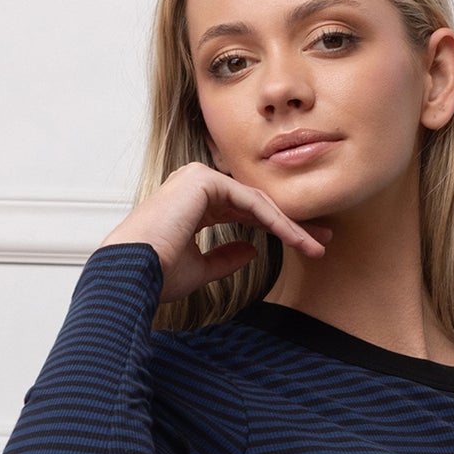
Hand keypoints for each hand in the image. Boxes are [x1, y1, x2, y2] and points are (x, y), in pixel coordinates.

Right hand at [98, 161, 329, 303]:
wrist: (131, 273)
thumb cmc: (156, 275)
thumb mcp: (201, 268)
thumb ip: (225, 257)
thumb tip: (252, 252)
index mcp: (192, 204)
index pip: (244, 212)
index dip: (276, 229)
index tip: (305, 246)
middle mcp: (195, 185)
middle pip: (256, 203)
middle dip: (292, 224)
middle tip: (322, 240)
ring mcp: (198, 178)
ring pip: (257, 202)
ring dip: (290, 225)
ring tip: (316, 246)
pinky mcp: (203, 180)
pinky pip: (250, 201)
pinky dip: (275, 221)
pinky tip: (294, 238)